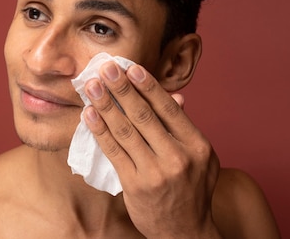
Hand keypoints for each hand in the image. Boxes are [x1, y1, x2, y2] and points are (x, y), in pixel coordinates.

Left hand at [83, 61, 221, 238]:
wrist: (185, 232)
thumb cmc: (192, 189)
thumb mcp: (200, 157)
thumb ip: (185, 128)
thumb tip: (176, 97)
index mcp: (197, 145)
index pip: (168, 108)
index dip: (148, 86)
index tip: (131, 68)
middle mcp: (178, 156)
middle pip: (144, 115)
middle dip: (122, 88)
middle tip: (106, 68)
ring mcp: (156, 172)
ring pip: (125, 130)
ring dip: (105, 105)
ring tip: (92, 86)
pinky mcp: (135, 184)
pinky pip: (113, 151)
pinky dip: (100, 130)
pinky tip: (89, 114)